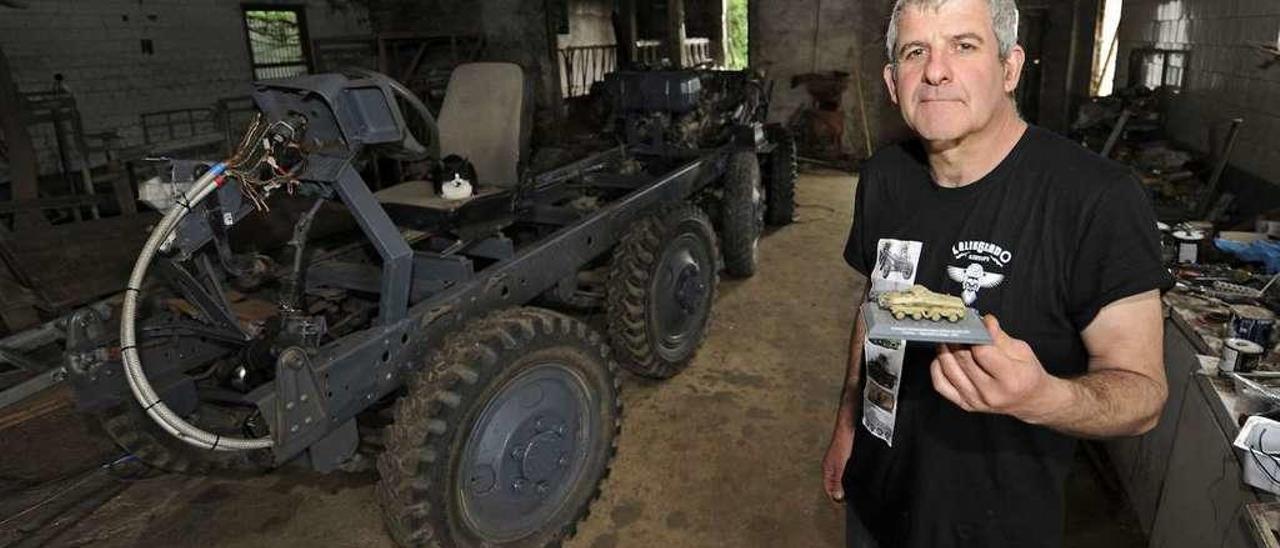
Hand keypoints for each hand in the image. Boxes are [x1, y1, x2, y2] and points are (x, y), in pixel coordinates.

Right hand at [822, 428, 853, 503]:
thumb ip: (838, 481)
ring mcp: (838, 461)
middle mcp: (832, 466)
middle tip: (850, 499)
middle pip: (834, 484)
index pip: (828, 488)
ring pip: (841, 477)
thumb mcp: (840, 466)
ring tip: (854, 490)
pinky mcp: (846, 457)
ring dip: (846, 483)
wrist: (849, 426)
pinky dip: (851, 475)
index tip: (844, 503)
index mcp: (827, 469)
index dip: (835, 496)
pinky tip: (858, 476)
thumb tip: (837, 496)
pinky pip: (847, 471)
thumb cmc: (843, 443)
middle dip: (840, 491)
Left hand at [929, 315, 1059, 421]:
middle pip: (963, 359)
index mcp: (1011, 379)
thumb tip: (984, 321)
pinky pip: (941, 384)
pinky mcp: (965, 404)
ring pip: (948, 370)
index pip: (982, 352)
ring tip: (949, 338)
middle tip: (957, 327)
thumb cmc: (1028, 375)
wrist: (1030, 400)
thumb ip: (999, 337)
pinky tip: (943, 357)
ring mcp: (976, 401)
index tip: (974, 324)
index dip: (975, 334)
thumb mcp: (1022, 351)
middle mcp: (991, 393)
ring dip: (944, 350)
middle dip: (958, 339)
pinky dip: (937, 367)